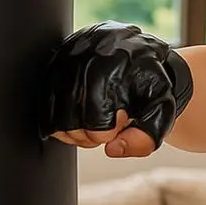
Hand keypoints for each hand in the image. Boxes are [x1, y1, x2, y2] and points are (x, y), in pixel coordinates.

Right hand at [39, 21, 193, 157]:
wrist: (146, 58)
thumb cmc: (153, 86)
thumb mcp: (161, 111)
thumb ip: (146, 137)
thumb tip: (112, 150)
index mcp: (116, 65)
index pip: (96, 120)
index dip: (107, 134)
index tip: (120, 124)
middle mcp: (87, 54)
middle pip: (70, 120)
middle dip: (89, 136)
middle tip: (105, 128)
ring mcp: (67, 54)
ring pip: (54, 115)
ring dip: (72, 130)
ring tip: (92, 123)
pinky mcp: (54, 59)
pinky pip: (43, 104)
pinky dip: (58, 121)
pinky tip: (78, 116)